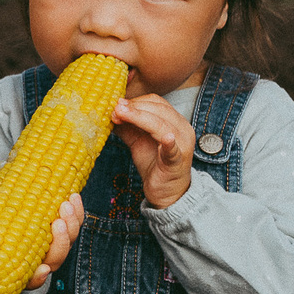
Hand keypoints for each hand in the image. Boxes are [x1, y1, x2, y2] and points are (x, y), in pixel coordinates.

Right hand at [0, 185, 83, 289]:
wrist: (13, 201)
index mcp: (19, 265)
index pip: (30, 280)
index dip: (37, 278)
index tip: (43, 269)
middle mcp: (39, 258)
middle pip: (55, 260)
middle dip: (60, 243)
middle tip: (57, 222)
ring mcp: (53, 244)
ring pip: (68, 242)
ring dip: (71, 224)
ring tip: (65, 203)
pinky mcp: (64, 228)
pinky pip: (75, 224)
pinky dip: (77, 212)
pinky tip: (73, 197)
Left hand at [112, 94, 194, 208]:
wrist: (166, 192)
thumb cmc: (154, 164)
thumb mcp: (137, 141)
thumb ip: (127, 126)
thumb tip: (111, 112)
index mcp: (173, 120)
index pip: (156, 102)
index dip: (135, 101)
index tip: (116, 105)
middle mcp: (182, 128)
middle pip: (159, 109)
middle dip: (134, 107)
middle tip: (115, 109)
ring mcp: (182, 144)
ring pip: (162, 124)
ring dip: (139, 117)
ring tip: (121, 115)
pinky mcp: (177, 161)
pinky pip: (173, 149)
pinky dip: (169, 142)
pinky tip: (166, 138)